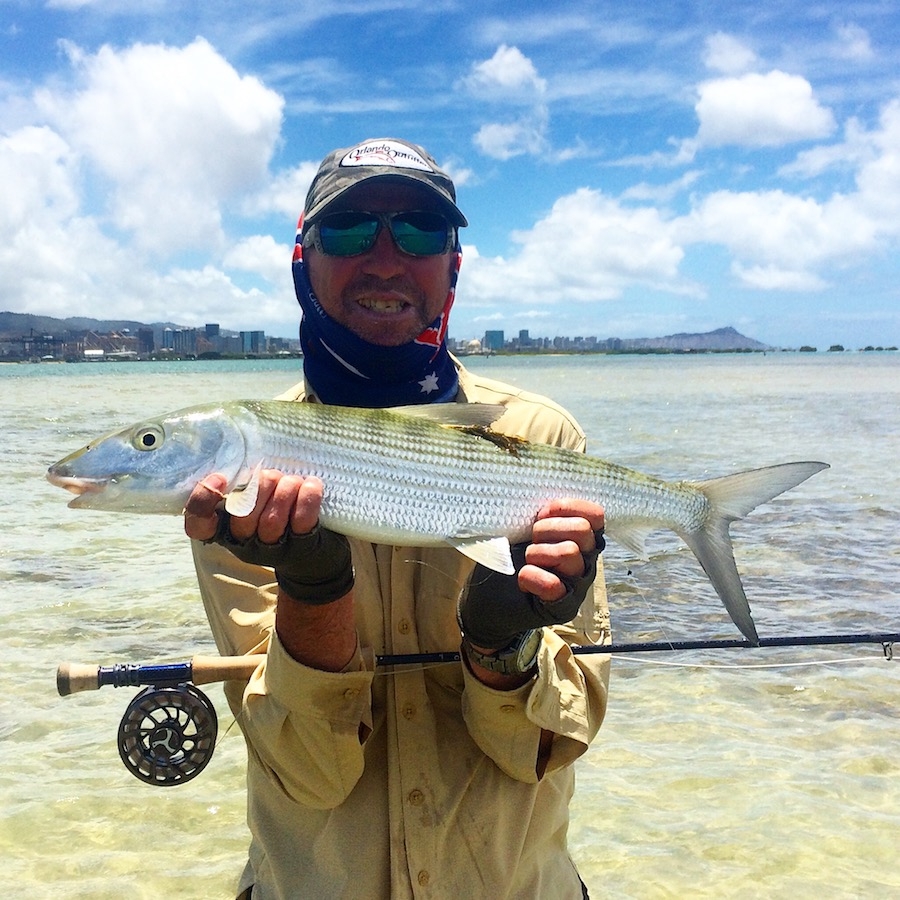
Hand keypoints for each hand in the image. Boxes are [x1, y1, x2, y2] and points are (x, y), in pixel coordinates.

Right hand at [184, 470, 323, 541]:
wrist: (314, 546)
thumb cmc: (276, 508)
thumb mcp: (254, 496)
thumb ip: (242, 483)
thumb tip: (242, 453)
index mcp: (225, 527)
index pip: (198, 524)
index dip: (203, 501)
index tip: (219, 478)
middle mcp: (245, 541)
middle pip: (242, 516)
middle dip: (260, 486)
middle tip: (273, 474)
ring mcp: (272, 548)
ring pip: (271, 521)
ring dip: (284, 491)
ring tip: (293, 480)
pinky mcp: (301, 547)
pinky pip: (301, 521)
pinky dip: (307, 497)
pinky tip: (311, 484)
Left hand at [459, 499, 604, 650]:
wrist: (489, 600)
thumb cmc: (509, 557)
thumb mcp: (524, 529)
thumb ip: (542, 515)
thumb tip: (544, 502)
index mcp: (580, 538)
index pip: (595, 515)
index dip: (567, 508)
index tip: (541, 513)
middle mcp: (585, 560)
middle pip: (581, 530)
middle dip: (548, 528)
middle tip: (532, 539)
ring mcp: (577, 584)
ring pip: (569, 552)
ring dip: (538, 552)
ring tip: (527, 560)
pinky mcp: (564, 607)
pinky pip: (553, 584)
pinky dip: (532, 577)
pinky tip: (523, 578)